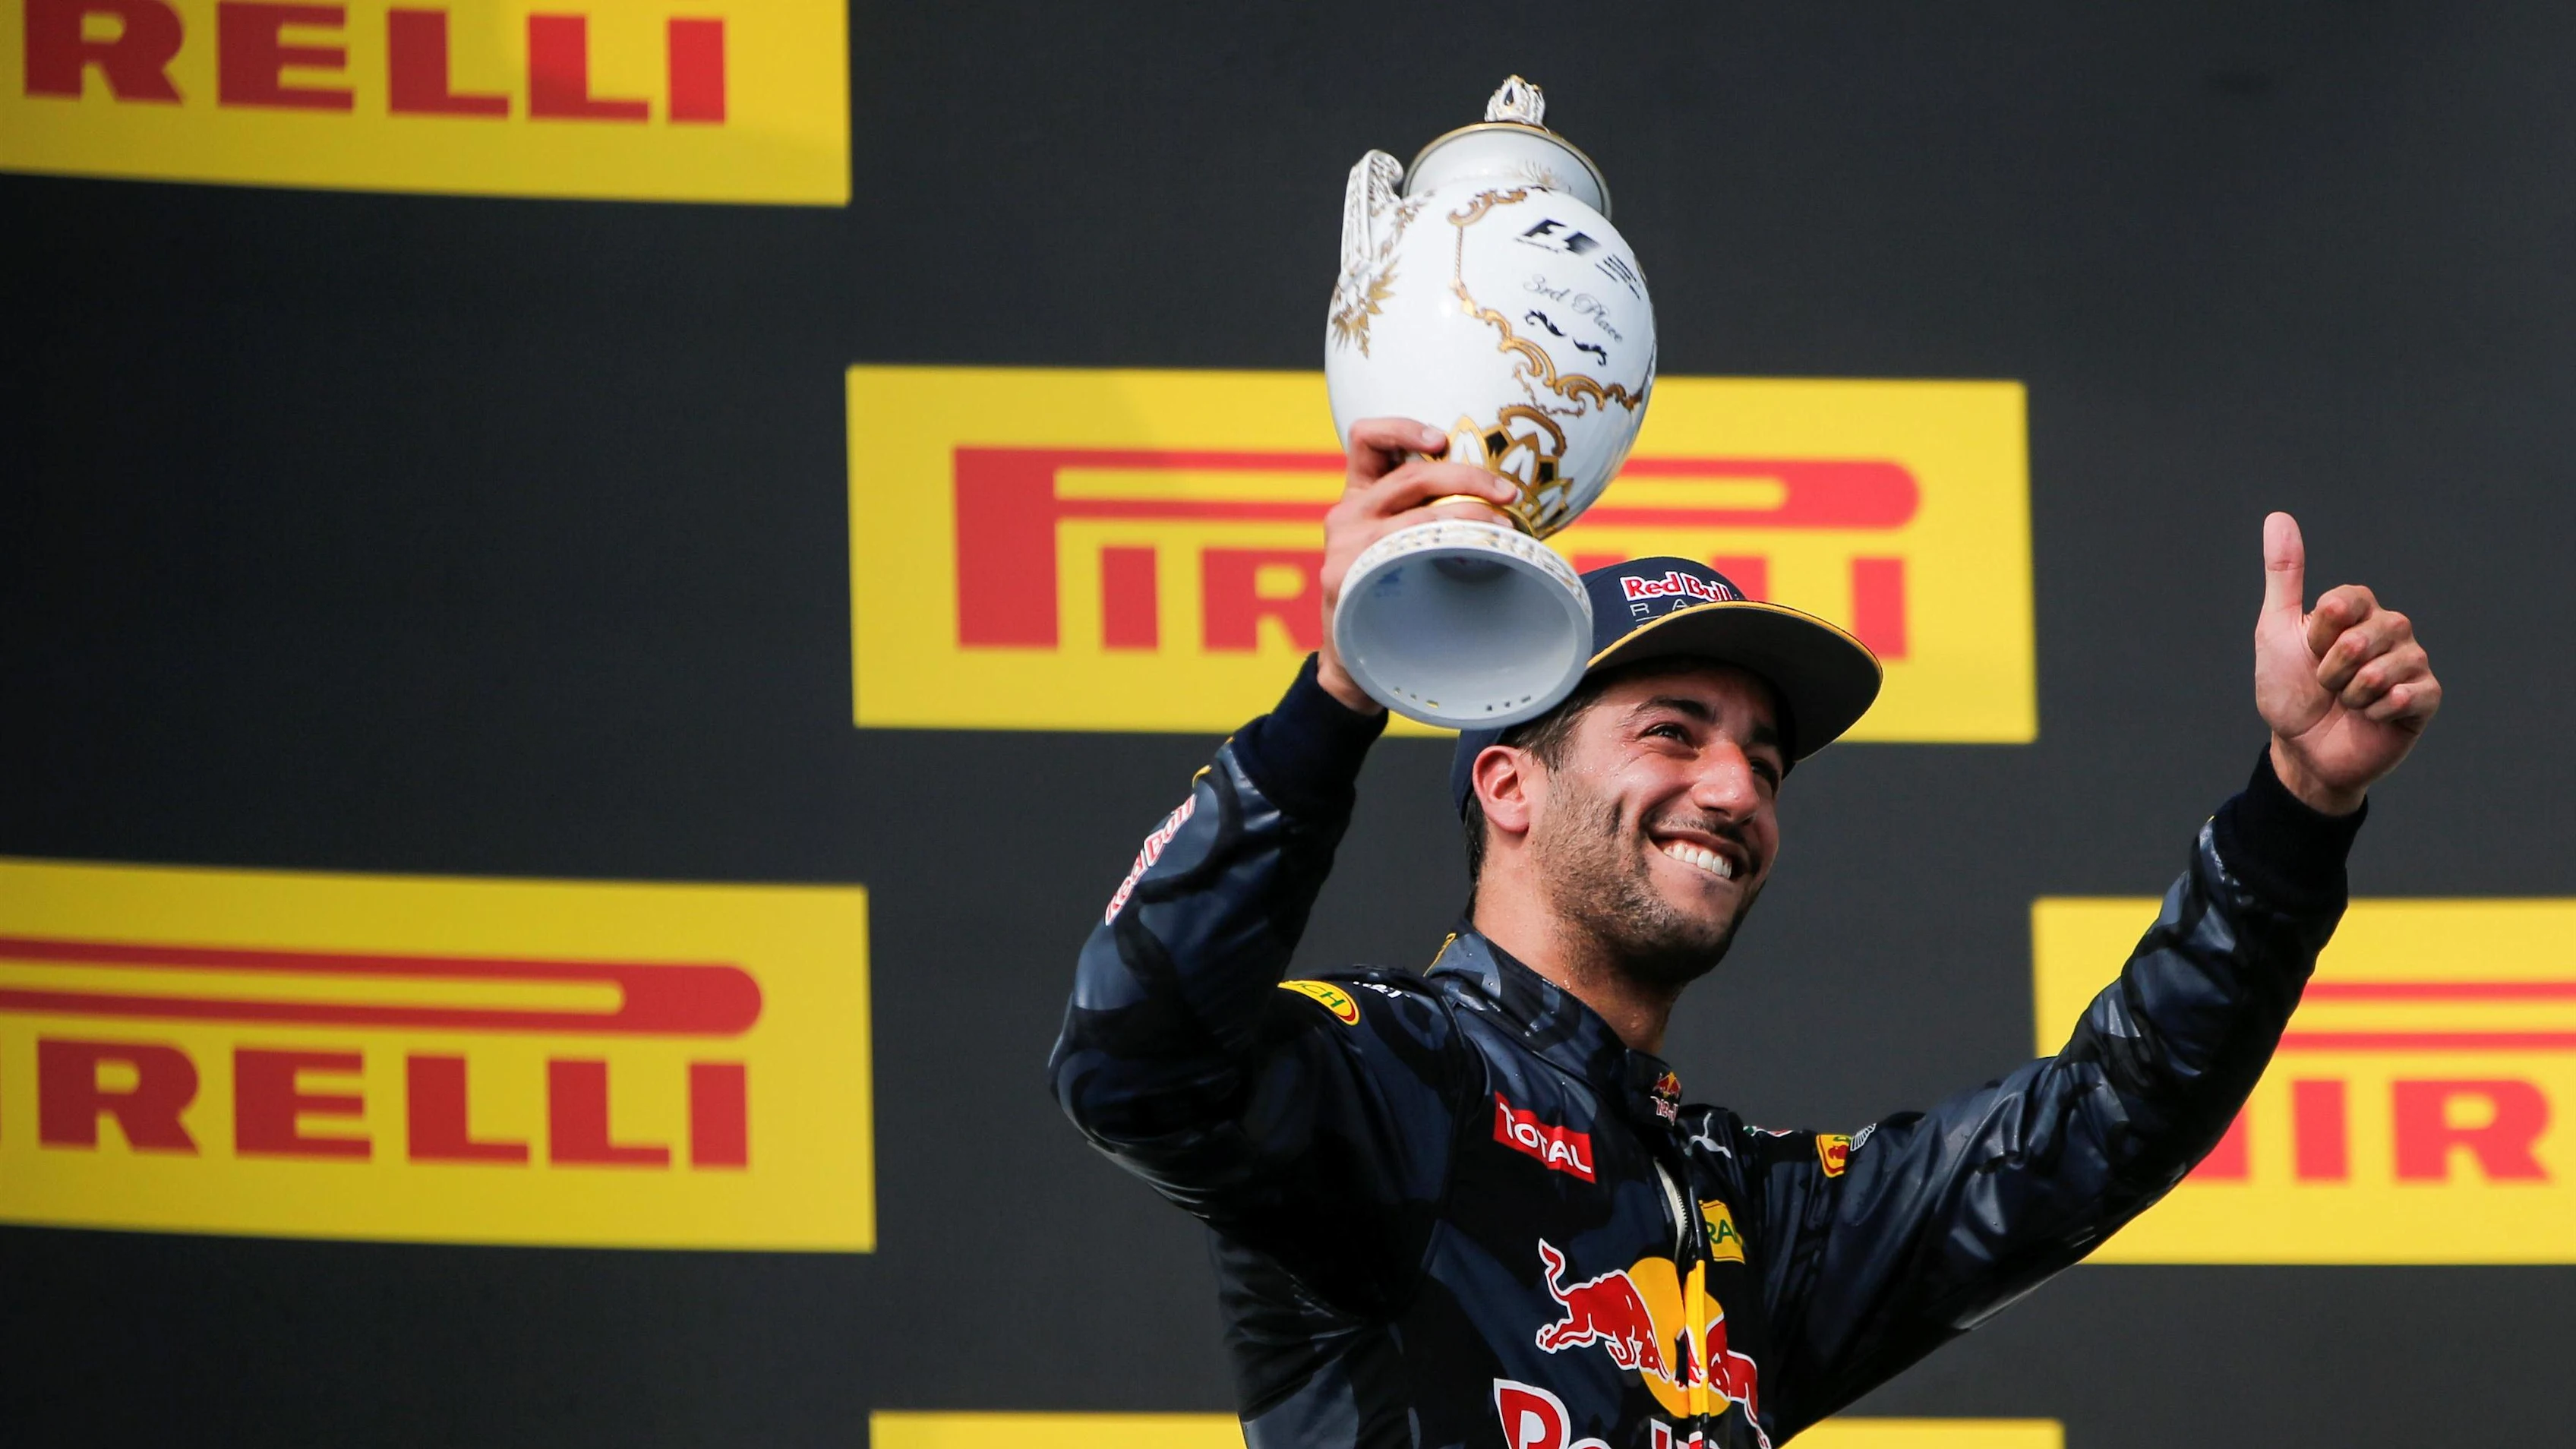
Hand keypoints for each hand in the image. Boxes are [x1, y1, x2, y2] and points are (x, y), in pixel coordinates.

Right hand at [1315, 418, 1519, 712]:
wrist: (1355, 665)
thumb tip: (1504, 499)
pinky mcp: (1346, 575)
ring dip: (1467, 512)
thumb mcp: (1400, 547)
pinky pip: (1404, 547)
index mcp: (1360, 498)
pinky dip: (1447, 544)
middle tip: (1508, 493)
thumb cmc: (1392, 601)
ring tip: (1503, 528)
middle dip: (1467, 476)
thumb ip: (1427, 516)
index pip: (1367, 439)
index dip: (1403, 427)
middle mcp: (1348, 514)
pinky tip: (1474, 557)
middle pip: (1409, 473)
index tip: (1441, 440)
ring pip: (1414, 509)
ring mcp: (1344, 544)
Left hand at [2255, 512, 2440, 813]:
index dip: (2321, 632)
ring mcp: (2411, 664)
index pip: (2349, 600)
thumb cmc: (2287, 689)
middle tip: (2325, 684)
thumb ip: (2284, 576)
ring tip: (2347, 703)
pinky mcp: (2425, 699)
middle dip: (2332, 668)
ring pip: (2389, 666)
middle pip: (2368, 634)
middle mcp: (2390, 632)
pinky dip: (2381, 710)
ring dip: (2354, 693)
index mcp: (2358, 612)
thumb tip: (2278, 517)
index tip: (2309, 650)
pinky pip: (2413, 693)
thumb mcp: (2275, 630)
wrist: (2302, 750)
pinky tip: (2372, 717)